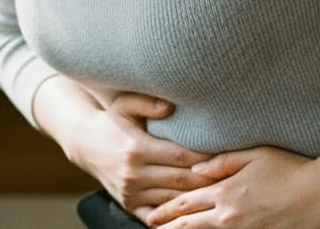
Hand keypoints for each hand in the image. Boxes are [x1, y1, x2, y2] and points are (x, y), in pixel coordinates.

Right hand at [63, 92, 215, 223]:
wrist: (85, 145)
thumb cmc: (112, 122)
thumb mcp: (124, 106)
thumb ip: (147, 103)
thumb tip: (169, 107)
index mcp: (137, 148)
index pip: (182, 156)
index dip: (207, 157)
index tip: (228, 154)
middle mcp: (135, 173)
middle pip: (183, 181)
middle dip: (210, 179)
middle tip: (234, 176)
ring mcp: (132, 193)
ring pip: (174, 200)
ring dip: (198, 198)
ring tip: (222, 193)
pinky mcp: (129, 206)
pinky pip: (158, 216)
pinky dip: (176, 216)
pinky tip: (195, 212)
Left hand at [144, 146, 319, 228]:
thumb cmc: (291, 168)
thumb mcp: (255, 155)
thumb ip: (221, 162)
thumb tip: (194, 169)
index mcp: (225, 192)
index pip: (185, 204)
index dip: (164, 211)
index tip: (150, 214)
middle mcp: (229, 216)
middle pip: (189, 226)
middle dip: (167, 228)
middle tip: (151, 228)